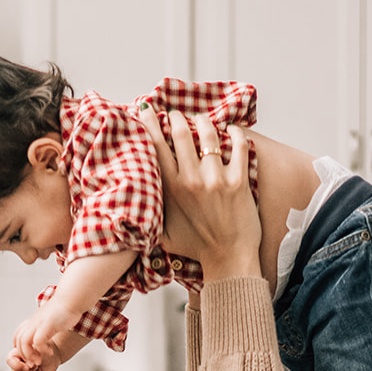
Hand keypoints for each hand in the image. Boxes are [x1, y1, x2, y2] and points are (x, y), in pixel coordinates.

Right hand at [6, 346, 53, 370]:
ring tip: (39, 368)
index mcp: (16, 354)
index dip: (19, 366)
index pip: (9, 361)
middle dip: (30, 370)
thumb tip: (29, 366)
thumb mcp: (38, 349)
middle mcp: (17, 364)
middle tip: (38, 364)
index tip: (31, 365)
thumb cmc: (45, 350)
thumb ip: (30, 355)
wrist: (53, 356)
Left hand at [12, 305, 77, 368]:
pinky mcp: (47, 324)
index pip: (17, 337)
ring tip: (39, 361)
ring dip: (30, 355)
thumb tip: (46, 334)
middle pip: (19, 341)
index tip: (31, 357)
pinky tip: (50, 352)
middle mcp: (33, 323)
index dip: (21, 350)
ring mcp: (39, 323)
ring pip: (25, 342)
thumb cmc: (64, 310)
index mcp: (32, 322)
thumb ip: (45, 327)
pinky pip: (38, 340)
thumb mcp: (50, 320)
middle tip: (34, 363)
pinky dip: (42, 349)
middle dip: (25, 356)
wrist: (72, 298)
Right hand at [136, 107, 259, 279]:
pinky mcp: (239, 181)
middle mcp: (192, 180)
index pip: (155, 146)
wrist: (228, 260)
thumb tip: (132, 202)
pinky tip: (231, 131)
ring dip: (202, 121)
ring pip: (207, 133)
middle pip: (180, 132)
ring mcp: (216, 179)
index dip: (148, 123)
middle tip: (176, 115)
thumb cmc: (196, 248)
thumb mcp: (163, 234)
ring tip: (201, 121)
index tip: (146, 110)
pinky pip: (238, 145)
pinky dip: (235, 133)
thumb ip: (150, 215)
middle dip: (176, 117)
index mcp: (171, 190)